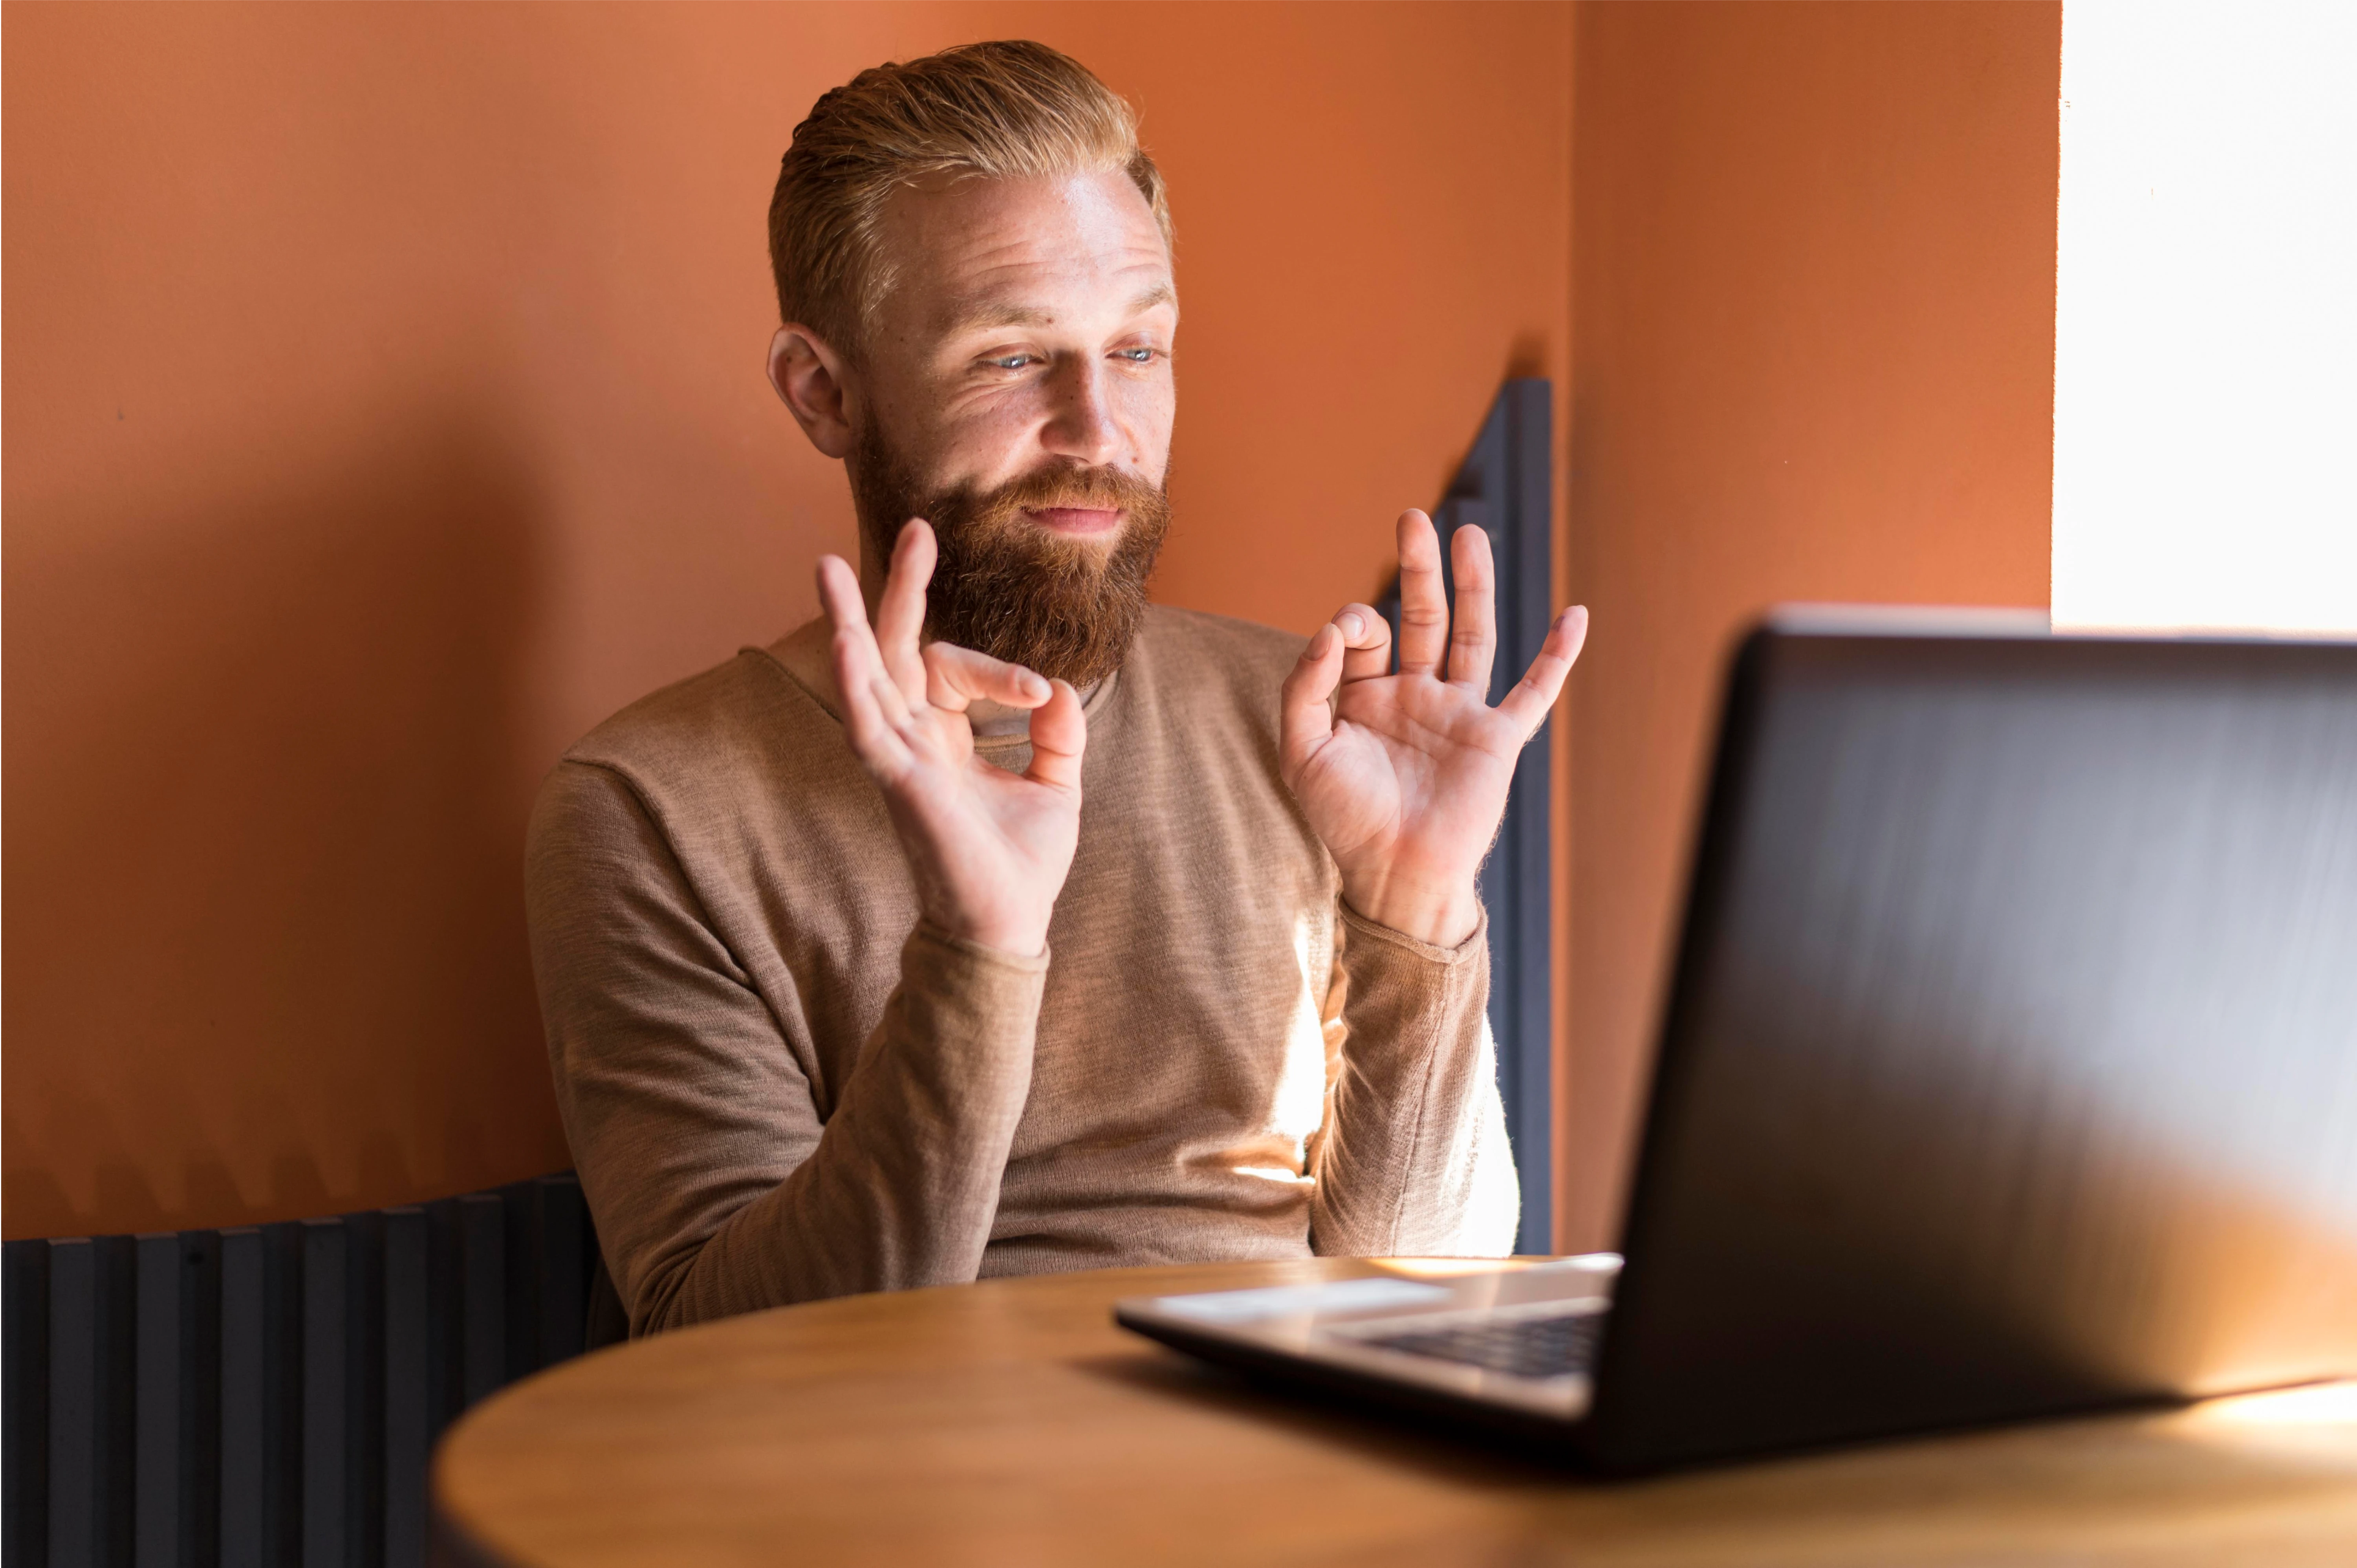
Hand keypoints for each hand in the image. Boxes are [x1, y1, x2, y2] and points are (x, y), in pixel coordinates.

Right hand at [819, 520, 1085, 956]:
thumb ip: (1058, 731)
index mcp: (945, 735)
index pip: (959, 668)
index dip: (1004, 671)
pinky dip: (853, 683)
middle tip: (916, 528)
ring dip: (848, 620)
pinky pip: (868, 725)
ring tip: (829, 565)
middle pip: (896, 649)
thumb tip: (1058, 684)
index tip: (1041, 692)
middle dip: (900, 589)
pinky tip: (841, 641)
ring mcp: (900, 758)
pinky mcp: (898, 782)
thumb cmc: (1021, 864)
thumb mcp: (1056, 785)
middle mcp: (915, 739)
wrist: (1007, 927)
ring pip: (867, 676)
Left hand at [1280, 509, 1588, 946]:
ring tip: (1469, 534)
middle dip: (1418, 569)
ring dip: (1473, 586)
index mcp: (1365, 699)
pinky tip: (1575, 615)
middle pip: (1421, 618)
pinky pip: (1534, 690)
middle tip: (1412, 518)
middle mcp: (1414, 698)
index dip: (1351, 624)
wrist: (1394, 873)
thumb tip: (1332, 627)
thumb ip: (1306, 686)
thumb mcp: (1302, 750)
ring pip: (1471, 636)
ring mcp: (1459, 714)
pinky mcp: (1496, 738)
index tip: (1344, 637)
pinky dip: (1557, 654)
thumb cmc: (1345, 820)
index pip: (1362, 637)